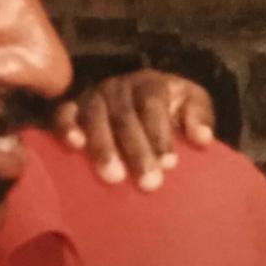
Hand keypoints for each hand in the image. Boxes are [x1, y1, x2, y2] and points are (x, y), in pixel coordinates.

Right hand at [53, 68, 215, 190]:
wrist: (144, 99)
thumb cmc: (171, 107)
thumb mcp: (192, 105)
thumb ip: (200, 117)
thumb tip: (203, 138)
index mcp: (150, 82)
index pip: (153, 105)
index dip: (160, 135)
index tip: (170, 165)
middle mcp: (118, 86)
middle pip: (125, 117)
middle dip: (137, 152)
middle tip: (149, 183)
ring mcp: (93, 96)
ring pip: (95, 119)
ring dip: (104, 149)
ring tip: (115, 178)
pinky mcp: (72, 108)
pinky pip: (63, 115)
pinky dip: (66, 128)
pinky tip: (74, 146)